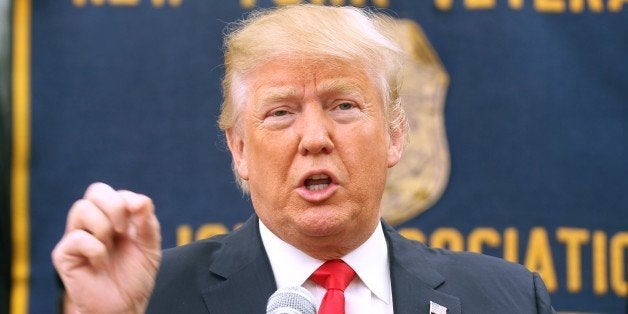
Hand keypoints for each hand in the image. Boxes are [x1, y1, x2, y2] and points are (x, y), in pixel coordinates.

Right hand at [52, 183, 161, 313]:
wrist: (125, 305)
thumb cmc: (135, 276)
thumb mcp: (150, 247)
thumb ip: (148, 223)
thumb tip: (141, 201)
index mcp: (113, 217)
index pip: (114, 193)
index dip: (128, 200)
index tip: (140, 214)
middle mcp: (93, 223)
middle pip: (95, 191)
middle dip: (114, 206)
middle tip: (124, 230)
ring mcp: (77, 236)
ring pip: (81, 208)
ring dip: (104, 227)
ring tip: (111, 248)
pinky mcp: (64, 254)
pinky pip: (77, 238)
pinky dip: (96, 250)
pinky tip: (100, 263)